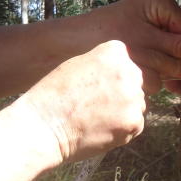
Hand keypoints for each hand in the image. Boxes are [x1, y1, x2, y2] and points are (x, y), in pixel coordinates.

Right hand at [17, 40, 147, 163]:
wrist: (43, 127)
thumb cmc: (54, 96)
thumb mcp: (79, 64)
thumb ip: (106, 64)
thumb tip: (125, 71)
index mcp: (116, 51)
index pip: (128, 63)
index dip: (113, 77)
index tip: (96, 86)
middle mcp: (130, 71)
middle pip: (136, 83)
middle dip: (122, 94)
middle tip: (96, 105)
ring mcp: (134, 97)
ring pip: (138, 104)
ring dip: (124, 111)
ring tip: (96, 117)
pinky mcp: (134, 122)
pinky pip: (136, 124)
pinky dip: (123, 129)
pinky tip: (101, 129)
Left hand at [86, 0, 180, 93]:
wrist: (73, 45)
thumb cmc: (106, 37)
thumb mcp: (143, 44)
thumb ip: (174, 50)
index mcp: (162, 1)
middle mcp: (161, 12)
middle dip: (178, 63)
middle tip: (171, 79)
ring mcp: (156, 28)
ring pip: (174, 55)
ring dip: (168, 71)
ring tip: (155, 81)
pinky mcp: (149, 44)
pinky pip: (165, 60)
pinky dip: (164, 74)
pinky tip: (168, 88)